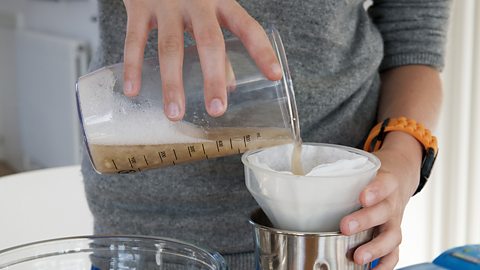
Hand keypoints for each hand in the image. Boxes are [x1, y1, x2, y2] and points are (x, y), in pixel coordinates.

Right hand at [122, 0, 281, 120]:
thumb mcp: (208, 10)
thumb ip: (218, 43)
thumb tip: (230, 84)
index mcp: (221, 1)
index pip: (248, 28)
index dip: (262, 52)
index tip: (274, 76)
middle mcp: (197, 2)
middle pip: (209, 42)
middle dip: (213, 78)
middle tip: (217, 109)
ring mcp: (167, 4)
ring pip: (171, 47)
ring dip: (173, 83)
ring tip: (174, 113)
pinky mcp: (139, 5)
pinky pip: (135, 40)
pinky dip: (134, 66)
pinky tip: (134, 90)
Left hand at [340, 132, 422, 269]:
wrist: (399, 178)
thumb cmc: (373, 176)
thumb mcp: (363, 169)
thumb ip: (341, 175)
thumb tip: (303, 180)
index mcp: (386, 182)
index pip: (384, 184)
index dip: (375, 190)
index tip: (362, 197)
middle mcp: (392, 203)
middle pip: (384, 212)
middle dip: (365, 220)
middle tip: (345, 226)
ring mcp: (394, 221)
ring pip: (391, 236)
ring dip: (375, 247)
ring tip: (358, 257)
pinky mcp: (394, 236)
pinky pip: (394, 253)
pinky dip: (384, 265)